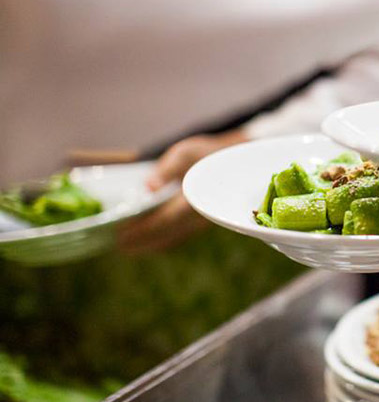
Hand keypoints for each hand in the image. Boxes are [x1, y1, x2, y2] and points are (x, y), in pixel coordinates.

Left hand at [117, 130, 247, 252]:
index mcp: (196, 195)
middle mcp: (201, 213)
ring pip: (174, 238)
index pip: (165, 219)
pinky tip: (148, 243)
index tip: (121, 234)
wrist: (236, 162)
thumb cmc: (207, 154)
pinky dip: (162, 242)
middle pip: (168, 233)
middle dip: (142, 241)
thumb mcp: (187, 152)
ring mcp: (203, 220)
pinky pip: (180, 236)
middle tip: (118, 246)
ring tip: (128, 248)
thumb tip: (147, 188)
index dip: (142, 229)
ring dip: (150, 245)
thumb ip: (166, 169)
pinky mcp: (202, 222)